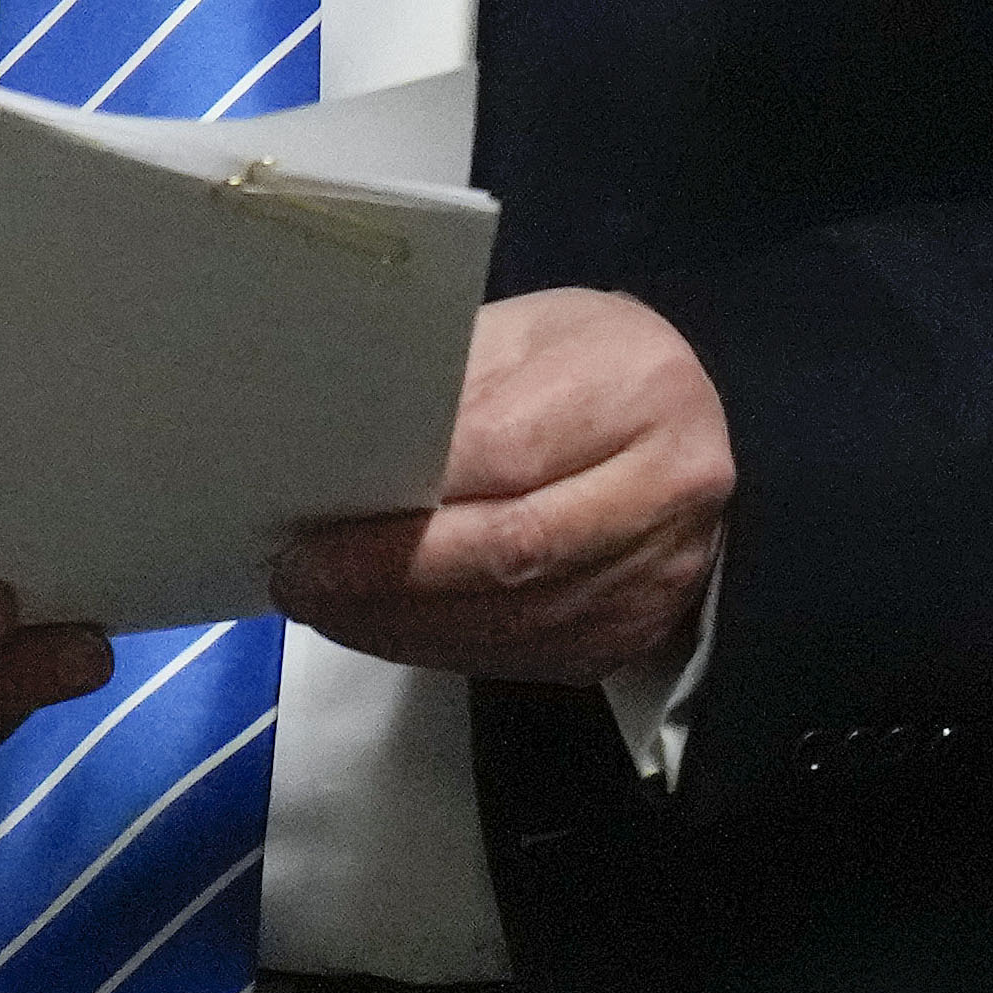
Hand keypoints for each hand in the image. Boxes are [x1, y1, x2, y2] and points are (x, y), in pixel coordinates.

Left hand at [271, 287, 732, 683]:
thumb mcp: (527, 336)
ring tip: (320, 604)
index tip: (317, 517)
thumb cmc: (588, 367)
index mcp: (643, 387)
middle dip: (390, 573)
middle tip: (299, 577)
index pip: (508, 452)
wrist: (693, 433)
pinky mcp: (630, 634)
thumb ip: (451, 385)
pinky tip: (379, 626)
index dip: (410, 497)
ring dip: (400, 623)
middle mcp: (669, 489)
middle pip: (513, 550)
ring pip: (511, 619)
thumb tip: (342, 450)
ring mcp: (657, 575)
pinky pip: (520, 656)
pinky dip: (436, 646)